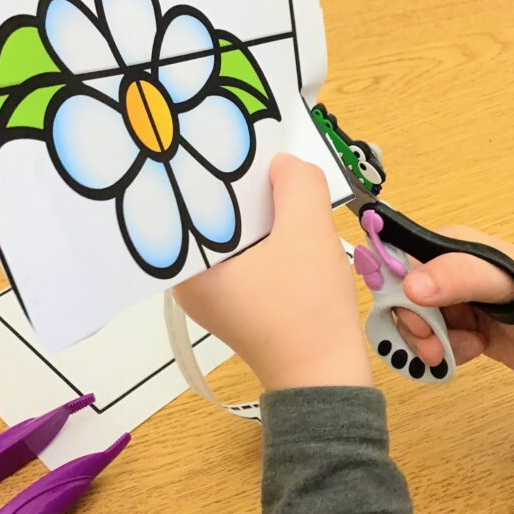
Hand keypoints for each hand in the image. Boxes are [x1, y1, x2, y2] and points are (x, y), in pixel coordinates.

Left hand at [174, 153, 372, 390]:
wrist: (327, 378)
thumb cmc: (306, 309)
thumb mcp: (308, 232)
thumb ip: (297, 183)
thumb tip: (283, 163)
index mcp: (186, 268)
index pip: (189, 200)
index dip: (214, 164)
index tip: (235, 135)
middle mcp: (188, 280)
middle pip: (213, 214)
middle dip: (241, 184)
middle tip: (262, 149)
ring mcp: (214, 293)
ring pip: (234, 232)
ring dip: (260, 209)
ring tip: (280, 177)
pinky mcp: (240, 302)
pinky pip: (248, 253)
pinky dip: (268, 235)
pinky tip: (289, 216)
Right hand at [397, 226, 513, 380]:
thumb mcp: (504, 282)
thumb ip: (458, 278)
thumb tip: (410, 287)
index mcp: (448, 245)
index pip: (398, 263)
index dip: (397, 294)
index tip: (415, 320)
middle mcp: (443, 270)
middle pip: (400, 300)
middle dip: (416, 328)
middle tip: (437, 347)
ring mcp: (449, 301)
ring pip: (413, 326)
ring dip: (433, 343)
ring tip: (468, 346)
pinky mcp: (457, 328)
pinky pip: (431, 343)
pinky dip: (447, 352)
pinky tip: (475, 349)